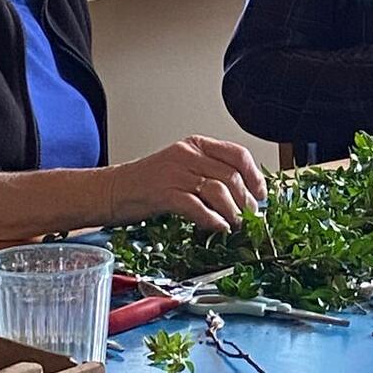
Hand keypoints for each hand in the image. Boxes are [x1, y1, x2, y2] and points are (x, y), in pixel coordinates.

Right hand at [107, 135, 268, 232]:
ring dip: (233, 212)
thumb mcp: (183, 167)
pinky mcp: (164, 193)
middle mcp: (187, 155)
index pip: (238, 154)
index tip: (261, 194)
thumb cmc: (148, 183)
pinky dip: (213, 219)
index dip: (255, 176)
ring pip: (218, 191)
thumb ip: (209, 173)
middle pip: (231, 176)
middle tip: (250, 217)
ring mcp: (175, 173)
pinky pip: (197, 207)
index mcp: (195, 145)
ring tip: (235, 224)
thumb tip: (243, 194)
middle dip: (246, 200)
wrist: (112, 190)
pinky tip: (219, 228)